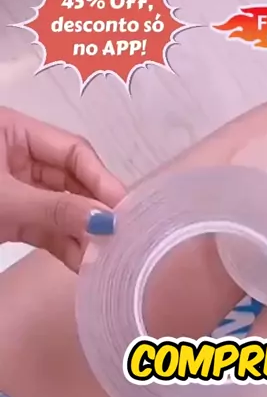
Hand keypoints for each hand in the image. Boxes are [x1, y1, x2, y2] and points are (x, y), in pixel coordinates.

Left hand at [0, 107, 124, 269]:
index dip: (102, 179)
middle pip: (71, 181)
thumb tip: (105, 221)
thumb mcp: (3, 199)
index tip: (125, 210)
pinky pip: (46, 230)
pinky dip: (64, 247)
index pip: (73, 151)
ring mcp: (15, 190)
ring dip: (82, 235)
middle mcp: (19, 157)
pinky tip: (83, 265)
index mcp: (13, 131)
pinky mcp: (9, 219)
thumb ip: (54, 209)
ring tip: (105, 260)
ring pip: (61, 210)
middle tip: (121, 239)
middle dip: (94, 211)